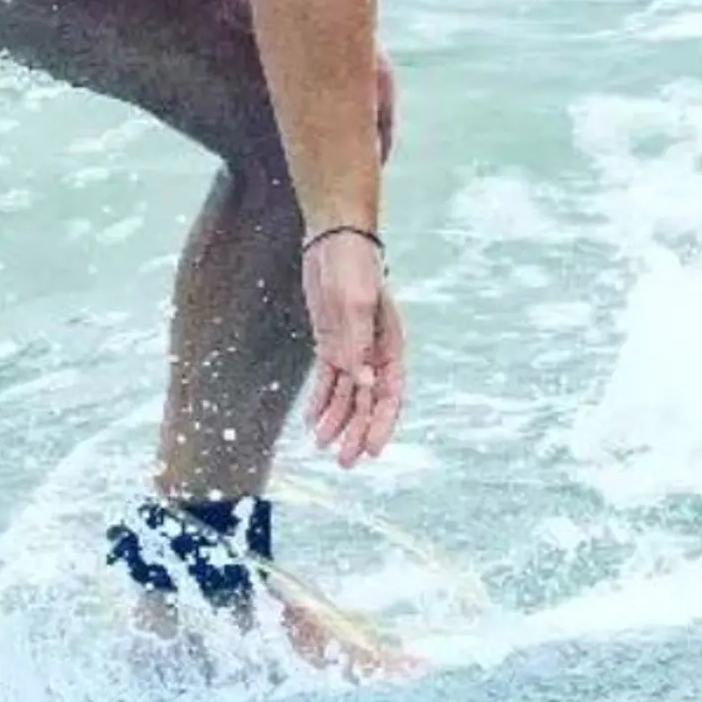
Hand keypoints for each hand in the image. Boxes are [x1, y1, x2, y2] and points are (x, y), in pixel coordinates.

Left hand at [299, 230, 405, 465]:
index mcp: (390, 344)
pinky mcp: (330, 342)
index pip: (390, 393)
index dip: (382, 423)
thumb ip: (359, 343)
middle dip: (357, 431)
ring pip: (346, 395)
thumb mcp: (357, 303)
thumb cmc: (353, 266)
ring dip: (337, 421)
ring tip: (322, 446)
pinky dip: (321, 401)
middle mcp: (374, 352)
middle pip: (367, 401)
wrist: (333, 239)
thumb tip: (364, 384)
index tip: (374, 449)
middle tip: (345, 461)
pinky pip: (327, 379)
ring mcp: (352, 348)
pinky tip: (312, 421)